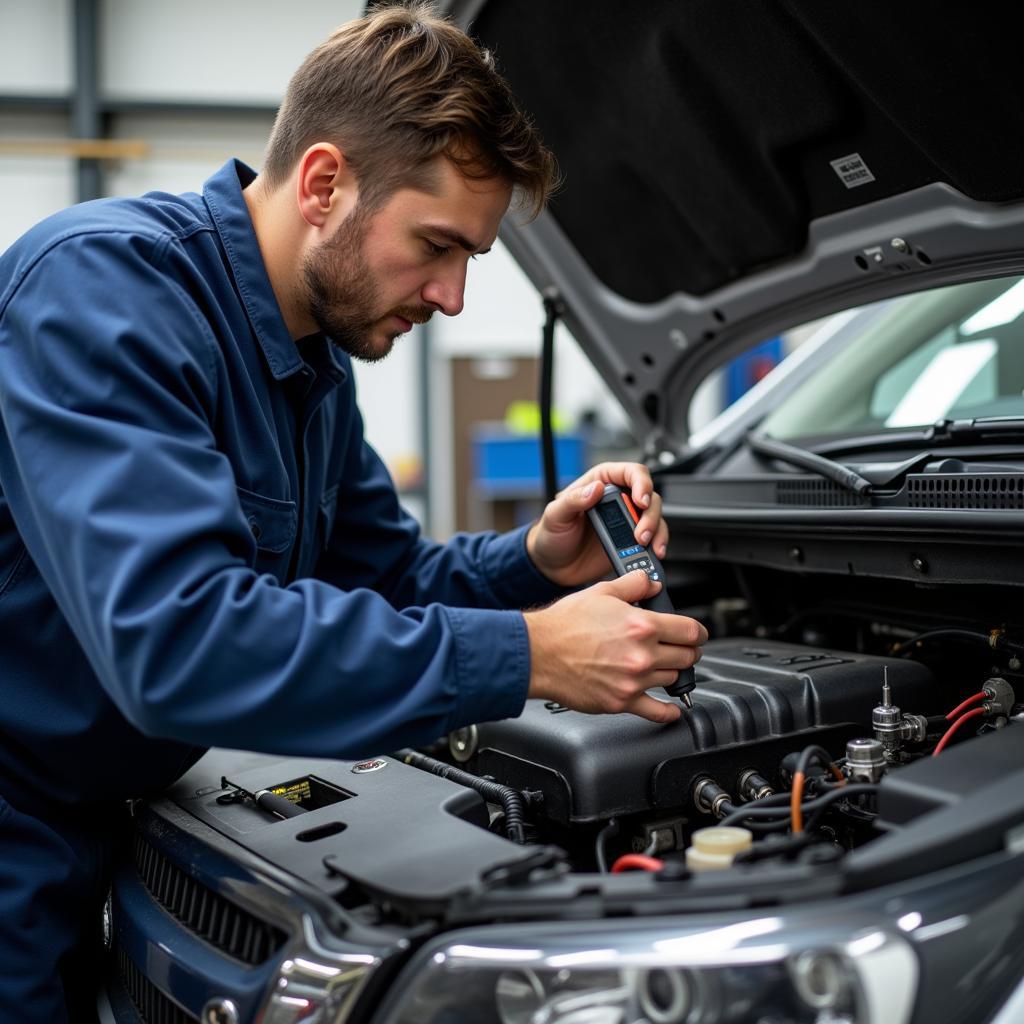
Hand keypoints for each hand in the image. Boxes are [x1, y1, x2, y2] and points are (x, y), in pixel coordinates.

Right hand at [523, 569, 706, 723]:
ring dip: (672, 672)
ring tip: (663, 666)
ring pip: (672, 679)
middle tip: (682, 649)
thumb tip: (652, 583)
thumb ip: (634, 584)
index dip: (698, 631)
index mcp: (642, 625)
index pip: (690, 630)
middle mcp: (642, 654)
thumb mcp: (602, 591)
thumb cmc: (564, 624)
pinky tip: (672, 708)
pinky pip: (656, 712)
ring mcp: (633, 681)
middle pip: (687, 656)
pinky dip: (668, 711)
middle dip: (688, 651)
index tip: (697, 634)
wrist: (538, 653)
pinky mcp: (621, 701)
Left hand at [526, 461, 666, 587]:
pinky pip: (653, 538)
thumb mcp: (554, 515)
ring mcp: (627, 521)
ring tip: (645, 545)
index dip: (641, 483)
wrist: (552, 567)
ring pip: (655, 517)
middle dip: (650, 514)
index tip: (640, 500)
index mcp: (600, 482)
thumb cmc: (550, 535)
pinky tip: (653, 553)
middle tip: (641, 533)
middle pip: (649, 496)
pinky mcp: (631, 541)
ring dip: (656, 531)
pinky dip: (657, 545)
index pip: (631, 472)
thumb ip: (573, 500)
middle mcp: (618, 499)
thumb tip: (595, 488)